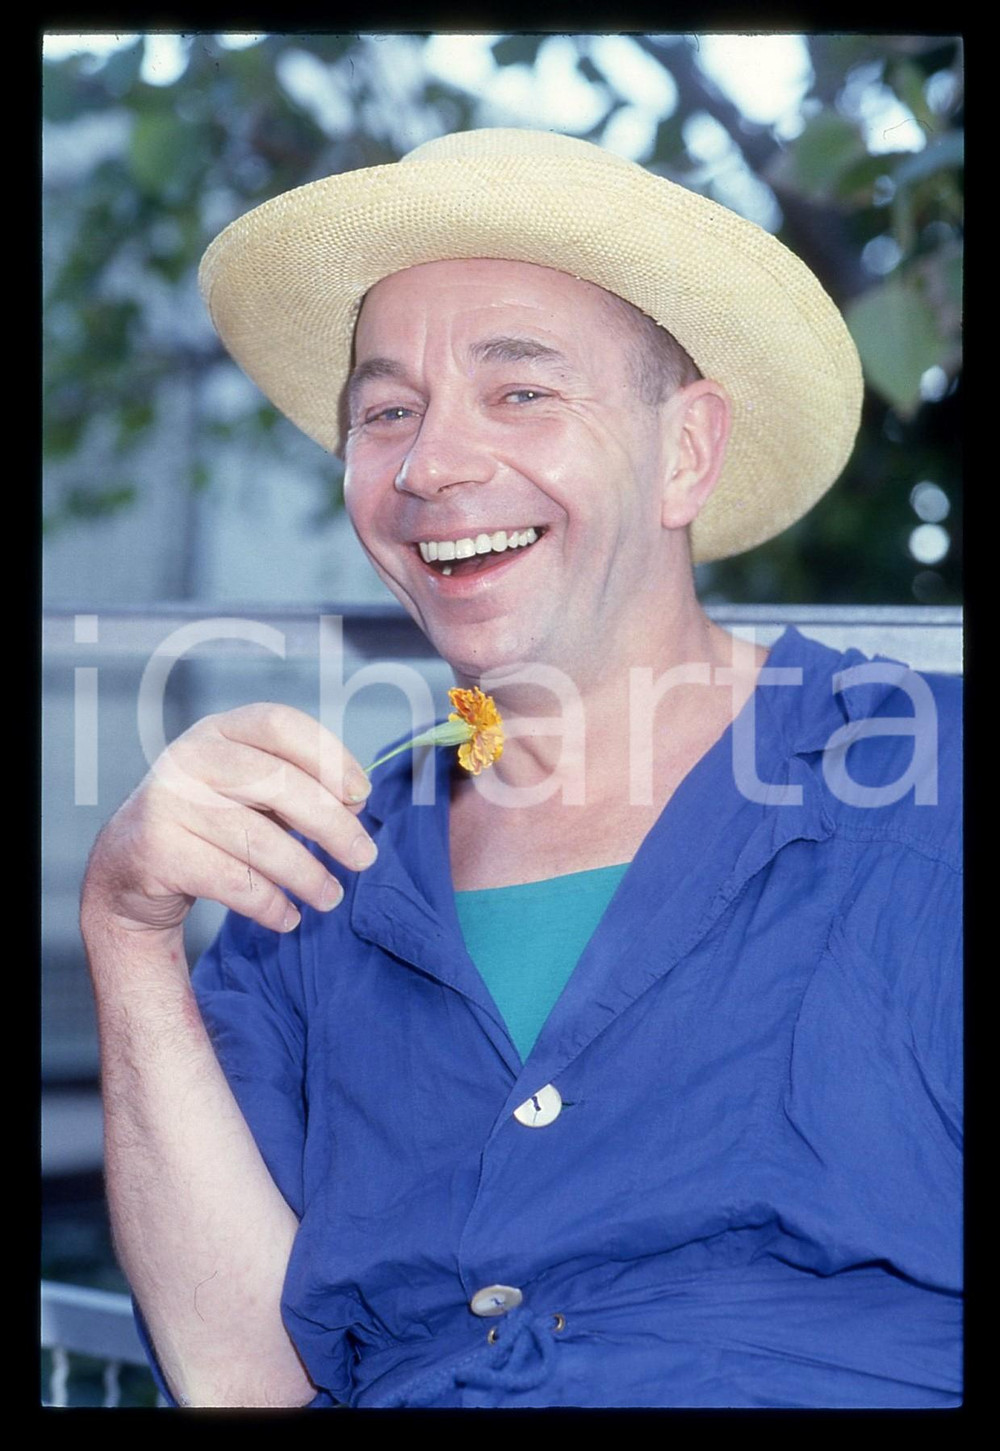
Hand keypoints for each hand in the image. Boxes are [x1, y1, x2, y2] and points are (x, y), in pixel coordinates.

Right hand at [82, 703, 375, 938]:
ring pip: (259, 840)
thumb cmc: (209, 821)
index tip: (361, 796)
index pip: (281, 725)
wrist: (128, 866)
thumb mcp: (250, 791)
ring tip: (330, 897)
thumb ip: (298, 787)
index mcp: (221, 730)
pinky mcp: (158, 849)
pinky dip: (270, 904)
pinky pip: (232, 881)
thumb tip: (354, 806)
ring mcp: (169, 800)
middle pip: (278, 783)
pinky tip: (287, 917)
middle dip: (331, 825)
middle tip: (364, 857)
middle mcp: (190, 756)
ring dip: (306, 875)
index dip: (329, 756)